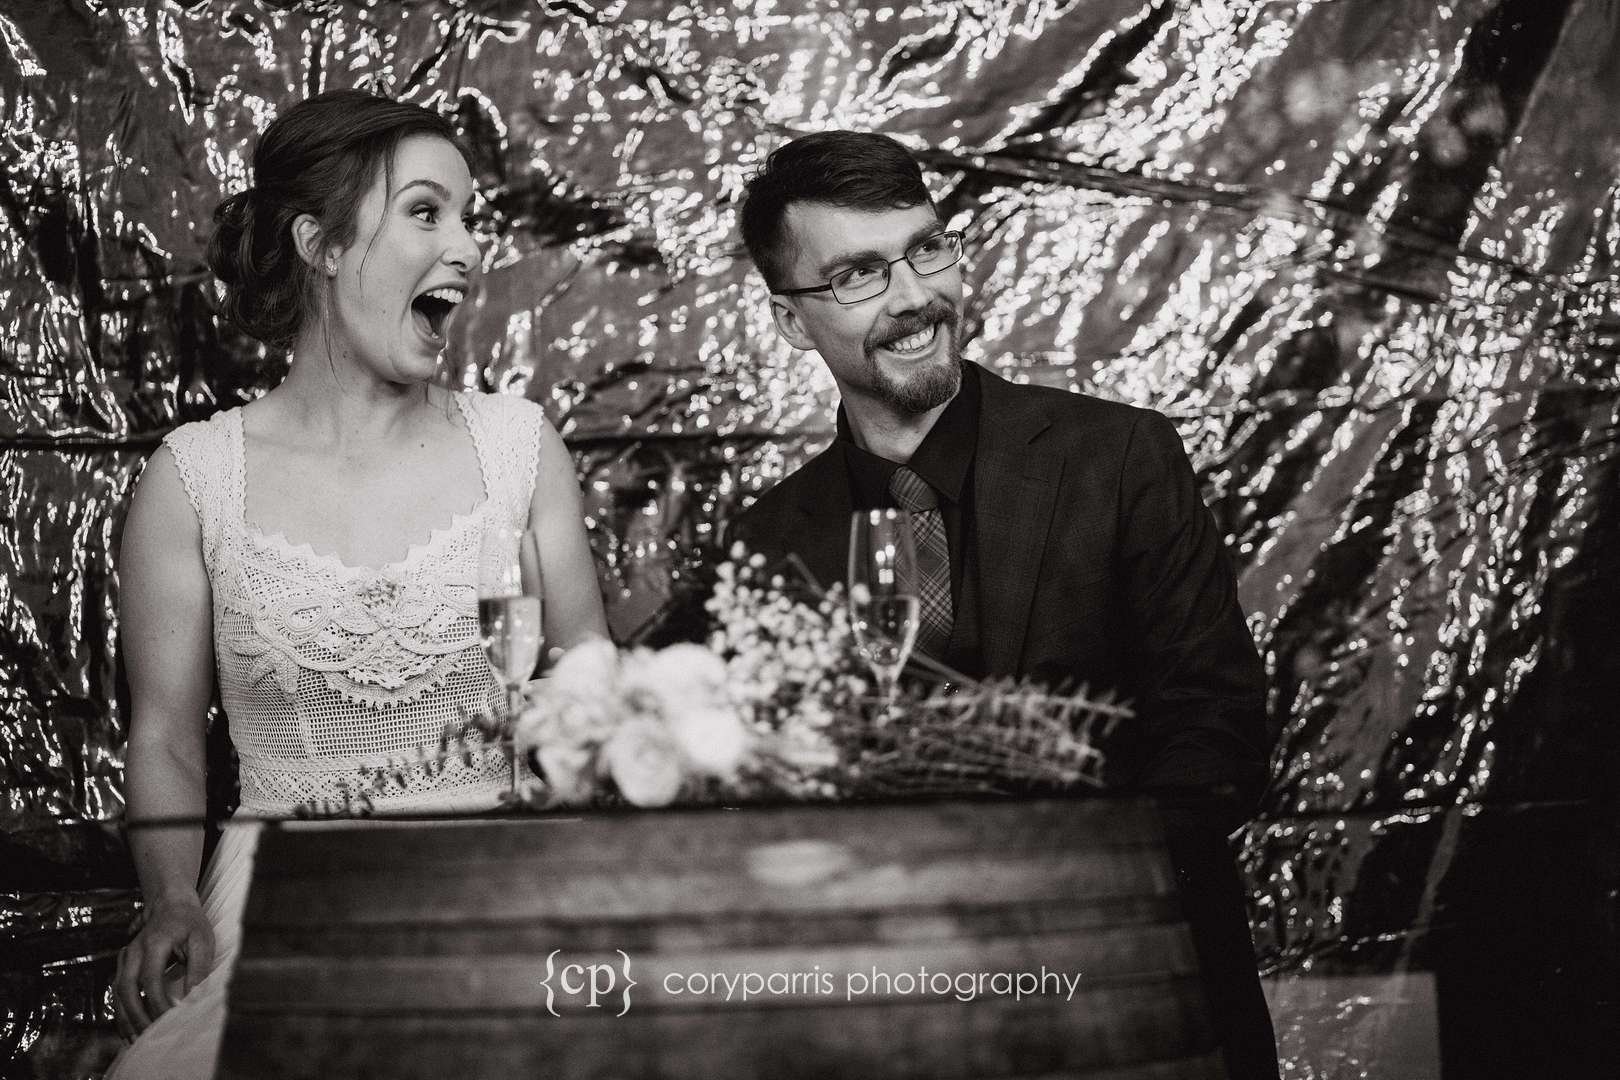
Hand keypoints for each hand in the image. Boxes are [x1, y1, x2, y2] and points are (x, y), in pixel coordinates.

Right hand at [113, 894, 214, 1039]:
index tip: (169, 1019)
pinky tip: (129, 1029)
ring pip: (117, 993)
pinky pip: (117, 992)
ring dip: (125, 1018)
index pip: (150, 978)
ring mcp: (124, 958)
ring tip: (136, 1041)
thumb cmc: (189, 922)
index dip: (157, 1001)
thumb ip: (199, 968)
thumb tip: (193, 997)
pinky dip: (122, 1012)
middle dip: (136, 1015)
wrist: (170, 903)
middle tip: (149, 1036)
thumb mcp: (202, 940)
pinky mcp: (123, 965)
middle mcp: (133, 951)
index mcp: (153, 943)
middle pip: (126, 988)